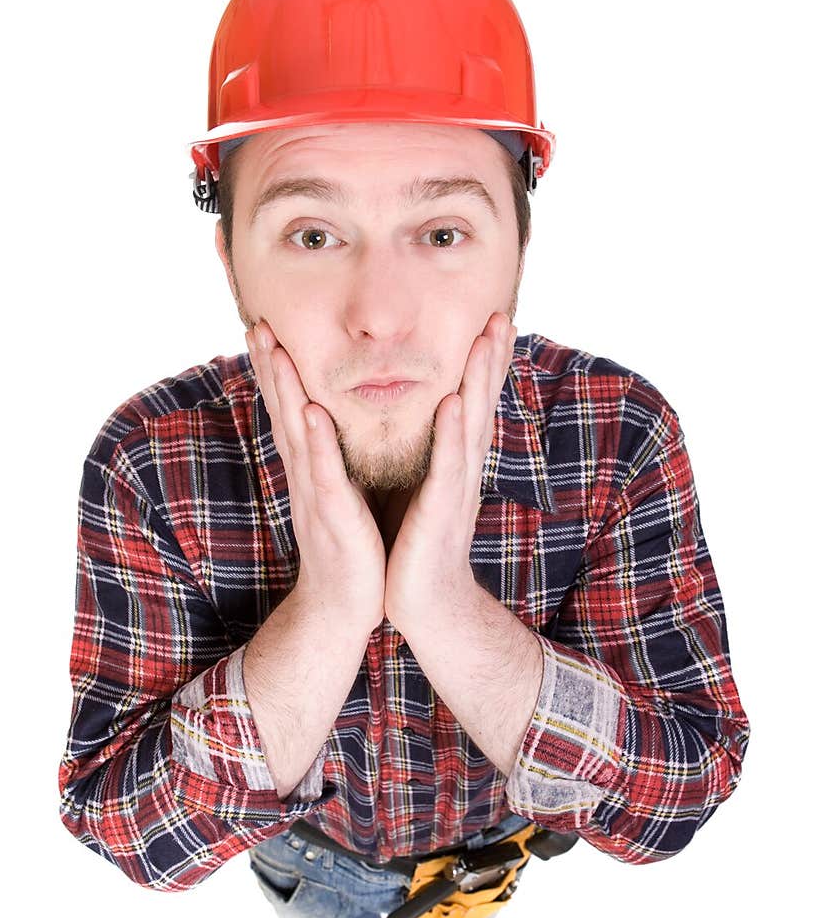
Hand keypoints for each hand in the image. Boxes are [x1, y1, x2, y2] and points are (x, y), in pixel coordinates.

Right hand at [245, 321, 385, 632]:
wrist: (347, 607)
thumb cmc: (352, 549)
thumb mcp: (341, 494)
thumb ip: (333, 460)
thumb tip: (331, 426)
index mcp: (312, 467)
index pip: (291, 408)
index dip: (277, 369)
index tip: (267, 326)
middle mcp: (305, 474)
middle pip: (283, 410)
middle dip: (270, 366)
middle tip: (258, 321)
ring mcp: (315, 494)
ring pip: (296, 432)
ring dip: (285, 389)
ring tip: (274, 348)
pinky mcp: (334, 517)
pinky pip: (326, 474)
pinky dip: (320, 442)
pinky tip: (314, 411)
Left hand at [384, 311, 516, 632]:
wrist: (422, 603)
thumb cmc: (414, 545)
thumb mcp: (420, 489)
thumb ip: (427, 454)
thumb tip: (426, 420)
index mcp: (454, 462)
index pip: (471, 402)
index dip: (483, 363)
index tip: (491, 319)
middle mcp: (463, 469)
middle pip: (480, 404)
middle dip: (491, 359)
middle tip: (502, 314)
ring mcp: (456, 489)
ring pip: (470, 425)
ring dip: (479, 381)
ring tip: (487, 340)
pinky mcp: (440, 512)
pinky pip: (446, 467)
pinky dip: (450, 433)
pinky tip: (452, 401)